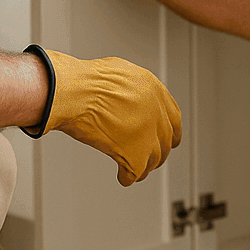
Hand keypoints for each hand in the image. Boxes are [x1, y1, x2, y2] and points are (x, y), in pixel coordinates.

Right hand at [42, 50, 181, 185]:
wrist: (76, 93)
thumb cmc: (87, 81)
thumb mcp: (120, 72)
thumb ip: (132, 87)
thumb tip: (129, 94)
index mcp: (155, 92)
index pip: (173, 119)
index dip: (168, 132)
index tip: (167, 140)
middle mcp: (157, 114)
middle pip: (164, 142)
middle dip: (156, 152)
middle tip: (147, 157)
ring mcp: (148, 136)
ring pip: (153, 159)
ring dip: (143, 166)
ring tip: (134, 170)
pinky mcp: (134, 155)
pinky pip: (136, 173)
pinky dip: (128, 177)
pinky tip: (122, 177)